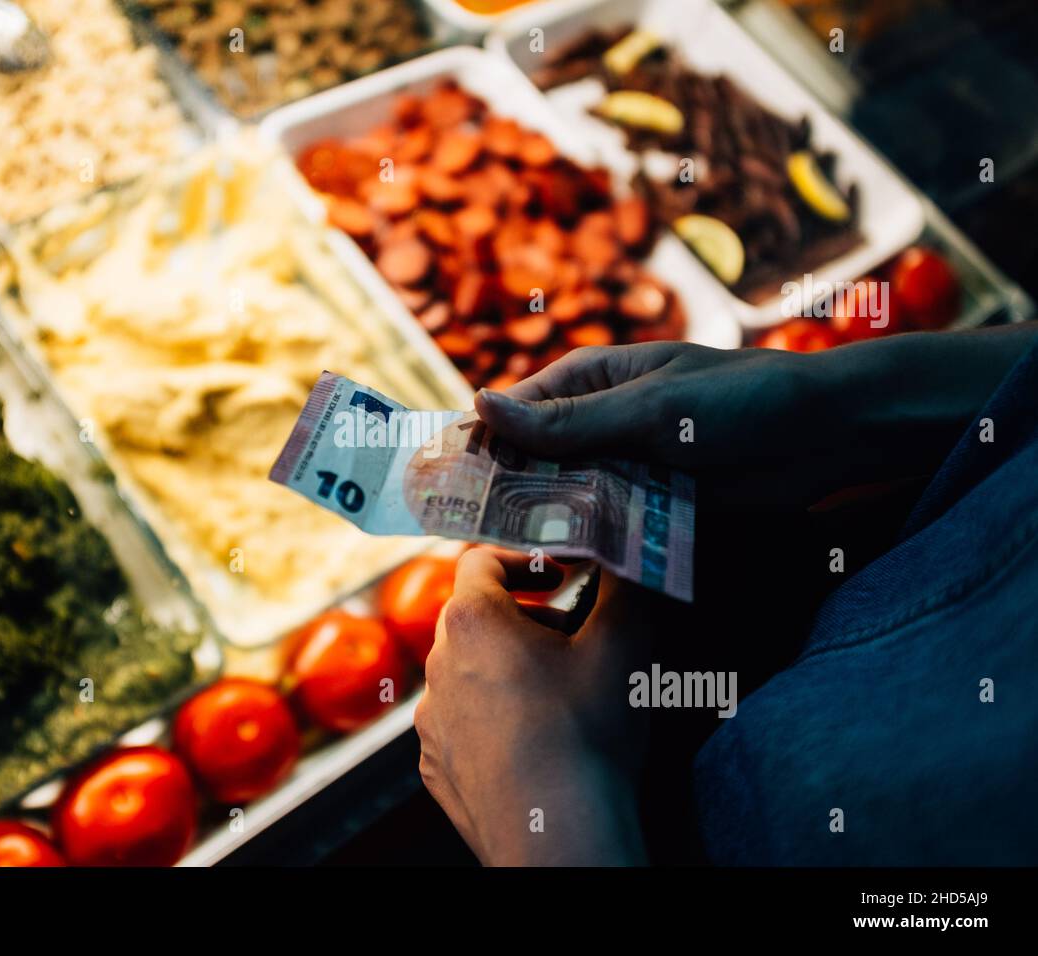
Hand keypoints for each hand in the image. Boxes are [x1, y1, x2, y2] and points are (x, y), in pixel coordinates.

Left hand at [415, 548, 651, 865]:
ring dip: (505, 668)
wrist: (558, 836)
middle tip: (571, 635)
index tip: (559, 576)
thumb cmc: (585, 738)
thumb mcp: (622, 646)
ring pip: (465, 672)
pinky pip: (460, 723)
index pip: (481, 561)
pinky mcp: (437, 766)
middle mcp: (438, 666)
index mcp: (473, 622)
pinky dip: (492, 719)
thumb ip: (623, 589)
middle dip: (523, 616)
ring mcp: (431, 721)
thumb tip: (625, 562)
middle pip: (473, 616)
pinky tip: (534, 740)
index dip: (524, 559)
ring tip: (557, 693)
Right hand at [475, 328, 1037, 509]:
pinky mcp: (652, 504)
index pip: (515, 412)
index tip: (445, 483)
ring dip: (546, 521)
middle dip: (507, 491)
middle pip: (534, 460)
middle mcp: (599, 422)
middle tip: (469, 530)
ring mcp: (625, 465)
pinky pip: (606, 525)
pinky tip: (566, 564)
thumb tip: (482, 405)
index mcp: (590, 381)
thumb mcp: (649, 409)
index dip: (480, 446)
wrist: (826, 436)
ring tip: (512, 552)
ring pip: (566, 498)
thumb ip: (570, 421)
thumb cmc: (740, 400)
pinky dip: (588, 541)